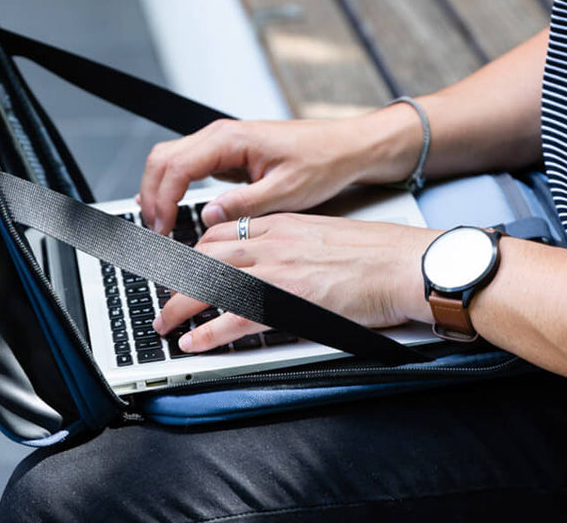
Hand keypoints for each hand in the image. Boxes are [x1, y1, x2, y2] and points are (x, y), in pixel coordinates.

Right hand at [138, 110, 419, 233]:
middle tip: (153, 231)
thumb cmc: (323, 162)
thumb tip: (208, 217)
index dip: (161, 200)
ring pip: (172, 159)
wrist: (346, 147)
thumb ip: (244, 205)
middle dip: (150, 194)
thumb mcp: (286, 192)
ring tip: (159, 224)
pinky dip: (175, 186)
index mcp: (232, 139)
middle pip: (163, 158)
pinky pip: (189, 165)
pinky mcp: (229, 154)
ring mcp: (224, 143)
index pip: (176, 166)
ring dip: (160, 189)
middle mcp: (222, 135)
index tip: (160, 230)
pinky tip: (176, 209)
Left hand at [153, 213, 437, 352]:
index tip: (183, 266)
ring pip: (210, 284)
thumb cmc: (376, 253)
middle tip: (164, 296)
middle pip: (205, 256)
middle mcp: (273, 242)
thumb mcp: (324, 235)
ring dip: (180, 306)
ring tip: (165, 324)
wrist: (403, 264)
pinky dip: (207, 333)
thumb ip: (292, 243)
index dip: (195, 252)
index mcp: (283, 224)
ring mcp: (278, 271)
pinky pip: (234, 319)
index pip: (222, 233)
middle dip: (177, 278)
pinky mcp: (289, 302)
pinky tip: (194, 343)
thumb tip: (276, 261)